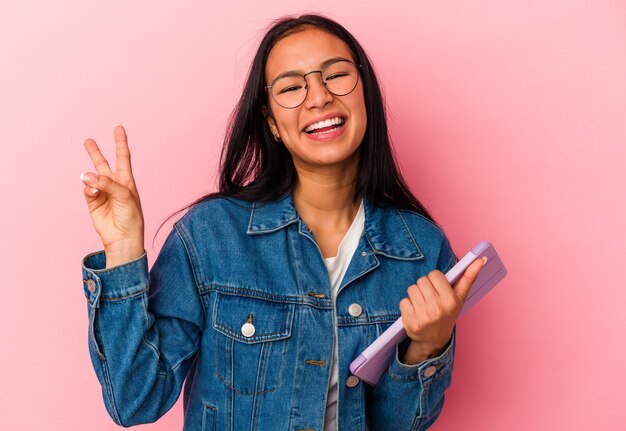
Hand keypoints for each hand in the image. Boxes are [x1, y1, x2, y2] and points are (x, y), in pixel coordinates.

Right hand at [80, 125, 144, 267]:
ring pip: (91, 176)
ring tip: (89, 177)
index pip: (123, 157)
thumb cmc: (131, 217)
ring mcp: (102, 193)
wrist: (123, 238)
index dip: (121, 142)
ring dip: (90, 174)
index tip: (119, 127)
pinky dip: (88, 189)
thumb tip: (85, 176)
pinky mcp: (92, 201)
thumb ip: (106, 183)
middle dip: (95, 153)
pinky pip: (87, 189)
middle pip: (103, 164)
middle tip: (88, 141)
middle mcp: (114, 184)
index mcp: (127, 180)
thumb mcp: (124, 196)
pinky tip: (92, 192)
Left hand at [399, 256, 486, 363]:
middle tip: (430, 298)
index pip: (435, 274)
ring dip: (415, 295)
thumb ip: (469, 277)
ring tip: (422, 304)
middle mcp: (438, 308)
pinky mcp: (411, 322)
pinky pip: (403, 301)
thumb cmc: (447, 313)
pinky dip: (407, 305)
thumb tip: (480, 259)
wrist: (434, 339)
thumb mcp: (460, 297)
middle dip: (424, 287)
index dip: (435, 280)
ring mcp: (424, 316)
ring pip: (412, 289)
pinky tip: (415, 312)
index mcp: (451, 300)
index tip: (438, 288)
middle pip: (422, 280)